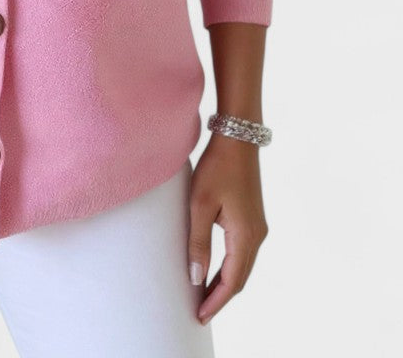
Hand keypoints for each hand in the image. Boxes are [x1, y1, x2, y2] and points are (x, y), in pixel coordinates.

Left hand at [187, 133, 268, 325]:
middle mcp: (257, 235)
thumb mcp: (200, 204)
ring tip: (203, 295)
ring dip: (225, 282)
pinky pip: (243, 252)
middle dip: (220, 297)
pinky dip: (230, 267)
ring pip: (242, 266)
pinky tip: (215, 269)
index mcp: (246, 235)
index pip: (232, 281)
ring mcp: (258, 226)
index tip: (199, 316)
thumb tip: (196, 278)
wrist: (237, 138)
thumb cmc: (217, 167)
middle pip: (240, 278)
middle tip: (199, 312)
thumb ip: (198, 242)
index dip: (216, 301)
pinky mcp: (253, 218)